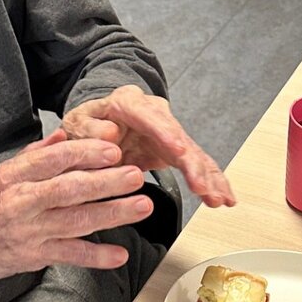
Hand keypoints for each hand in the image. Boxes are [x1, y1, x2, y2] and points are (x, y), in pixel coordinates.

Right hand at [0, 129, 153, 289]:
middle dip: (108, 181)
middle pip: (72, 188)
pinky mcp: (32, 257)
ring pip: (77, 220)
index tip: (113, 149)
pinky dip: (95, 256)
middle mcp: (22, 202)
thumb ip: (32, 156)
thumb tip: (62, 136)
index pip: (55, 159)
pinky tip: (118, 255)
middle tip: (136, 175)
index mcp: (13, 176)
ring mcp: (28, 231)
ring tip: (141, 206)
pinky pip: (69, 255)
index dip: (87, 153)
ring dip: (112, 213)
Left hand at [62, 85, 235, 206]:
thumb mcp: (77, 123)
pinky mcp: (175, 149)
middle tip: (203, 187)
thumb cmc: (88, 122)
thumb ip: (90, 128)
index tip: (178, 150)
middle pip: (179, 137)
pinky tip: (224, 196)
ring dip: (208, 177)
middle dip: (193, 164)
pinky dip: (210, 181)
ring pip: (193, 153)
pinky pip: (196, 165)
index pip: (150, 117)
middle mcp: (155, 114)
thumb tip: (110, 135)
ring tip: (220, 198)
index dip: (166, 134)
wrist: (100, 118)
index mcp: (129, 103)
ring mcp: (169, 131)